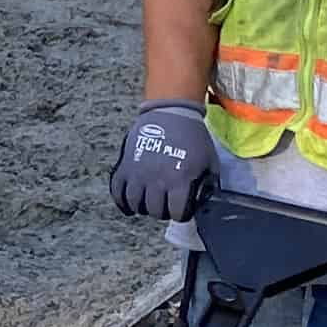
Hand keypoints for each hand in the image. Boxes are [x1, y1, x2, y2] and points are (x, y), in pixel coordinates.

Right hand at [112, 98, 215, 221]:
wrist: (171, 113)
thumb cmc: (192, 138)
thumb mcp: (209, 162)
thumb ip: (207, 184)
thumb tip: (201, 202)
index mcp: (180, 180)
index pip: (178, 213)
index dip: (181, 214)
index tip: (181, 210)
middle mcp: (157, 180)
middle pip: (156, 211)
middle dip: (163, 211)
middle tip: (166, 205)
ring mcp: (139, 174)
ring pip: (136, 204)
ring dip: (144, 207)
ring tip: (150, 202)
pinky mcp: (125, 167)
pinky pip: (118, 193)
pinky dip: (123, 203)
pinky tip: (130, 206)